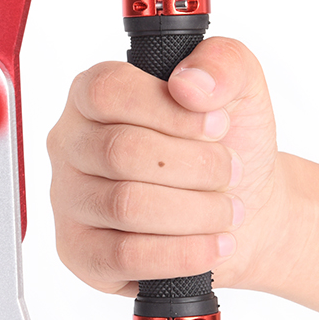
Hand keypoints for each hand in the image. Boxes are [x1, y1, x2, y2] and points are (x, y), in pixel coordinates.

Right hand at [47, 37, 288, 297]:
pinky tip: (212, 244)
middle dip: (194, 166)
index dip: (169, 112)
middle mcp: (71, 144)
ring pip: (125, 206)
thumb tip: (188, 83)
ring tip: (227, 210)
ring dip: (194, 211)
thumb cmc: (230, 145)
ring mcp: (69, 201)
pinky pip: (124, 256)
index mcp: (93, 94)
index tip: (218, 126)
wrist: (249, 207)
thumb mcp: (242, 88)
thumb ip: (223, 63)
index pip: (107, 92)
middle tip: (230, 172)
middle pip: (121, 152)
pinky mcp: (81, 252)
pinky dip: (181, 253)